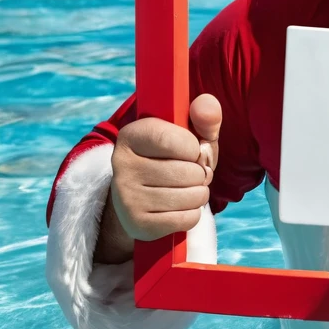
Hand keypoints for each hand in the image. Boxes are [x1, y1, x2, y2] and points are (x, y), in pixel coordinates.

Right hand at [96, 94, 220, 261]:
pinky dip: (191, 214)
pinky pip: (187, 219)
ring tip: (184, 189)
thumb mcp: (192, 136)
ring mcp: (126, 196)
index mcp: (132, 134)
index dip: (196, 149)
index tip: (189, 150)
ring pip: (191, 197)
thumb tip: (206, 104)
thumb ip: (204, 116)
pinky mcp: (136, 223)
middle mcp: (121, 164)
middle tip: (187, 174)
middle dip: (199, 174)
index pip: (184, 143)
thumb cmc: (176, 160)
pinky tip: (177, 207)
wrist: (146, 198)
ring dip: (198, 194)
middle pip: (190, 172)